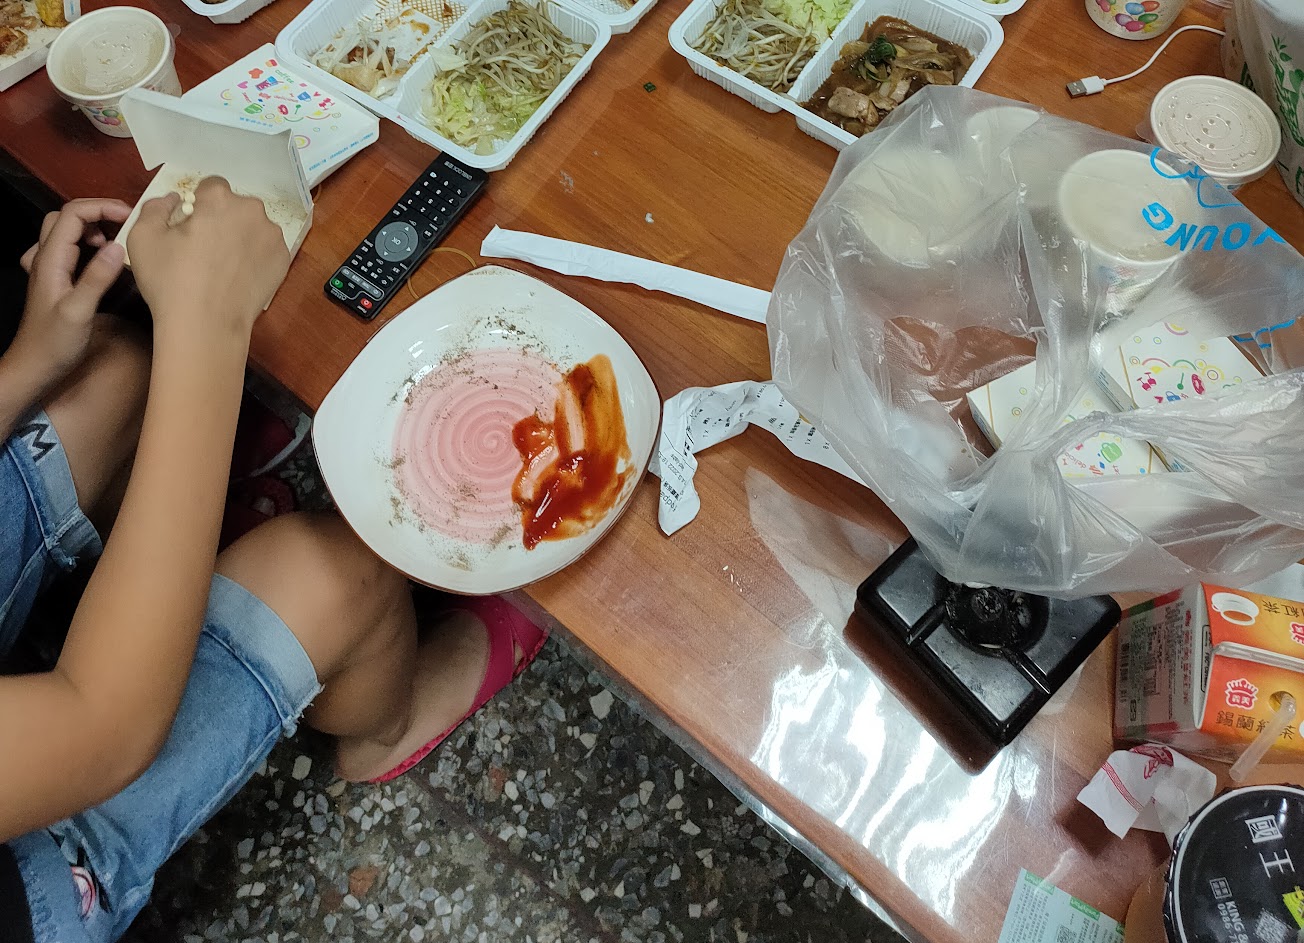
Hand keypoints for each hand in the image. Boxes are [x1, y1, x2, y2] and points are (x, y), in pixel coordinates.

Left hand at [11, 198, 130, 389]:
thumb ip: (97, 278)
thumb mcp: (79, 312)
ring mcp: (47, 268)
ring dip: (92, 227)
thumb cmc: (54, 344)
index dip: (103, 208)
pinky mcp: (53, 279)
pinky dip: (85, 243)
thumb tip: (119, 247)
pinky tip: (98, 259)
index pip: (73, 214)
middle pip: (67, 216)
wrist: (33, 366)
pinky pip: (66, 248)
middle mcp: (45, 258)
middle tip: (127, 226)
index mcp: (51, 259)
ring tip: (116, 242)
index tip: (132, 218)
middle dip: (98, 213)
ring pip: (65, 230)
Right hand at [127, 177, 290, 347]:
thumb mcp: (143, 237)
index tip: (191, 225)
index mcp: (220, 199)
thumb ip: (155, 208)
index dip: (199, 203)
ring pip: (253, 227)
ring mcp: (273, 236)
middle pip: (235, 206)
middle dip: (222, 218)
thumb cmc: (170, 280)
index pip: (211, 186)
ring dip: (240, 236)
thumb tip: (173, 200)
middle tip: (205, 247)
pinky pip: (266, 249)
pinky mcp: (283, 261)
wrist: (207, 326)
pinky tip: (239, 276)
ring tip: (223, 265)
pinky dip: (255, 256)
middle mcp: (252, 211)